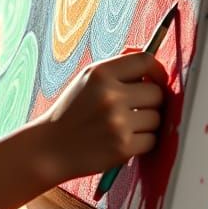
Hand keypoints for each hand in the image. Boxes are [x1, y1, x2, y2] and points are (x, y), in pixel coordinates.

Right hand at [36, 52, 167, 185]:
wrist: (50, 146)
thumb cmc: (71, 112)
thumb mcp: (86, 80)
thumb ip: (116, 70)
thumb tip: (150, 64)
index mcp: (100, 73)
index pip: (145, 61)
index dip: (157, 70)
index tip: (156, 80)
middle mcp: (110, 95)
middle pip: (157, 92)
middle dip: (150, 101)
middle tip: (134, 108)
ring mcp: (117, 122)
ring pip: (157, 118)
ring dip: (146, 124)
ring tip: (124, 125)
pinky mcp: (123, 147)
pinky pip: (152, 140)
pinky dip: (142, 142)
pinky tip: (123, 139)